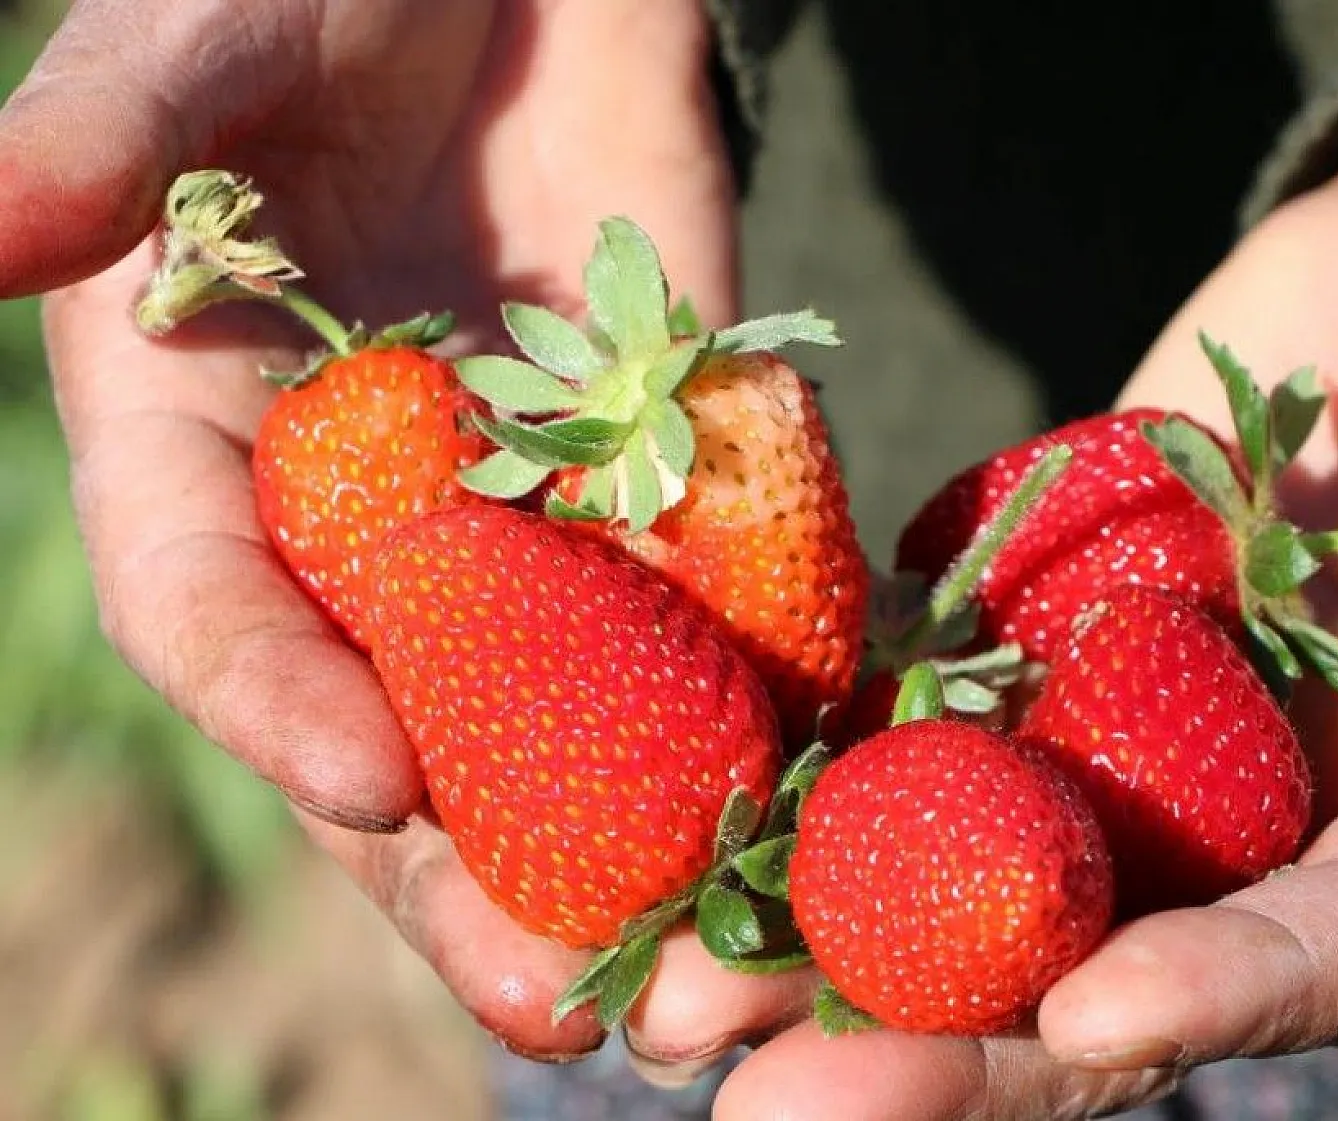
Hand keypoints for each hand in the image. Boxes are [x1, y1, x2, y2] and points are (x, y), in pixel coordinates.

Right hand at [20, 0, 749, 1060]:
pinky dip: (776, 729)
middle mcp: (366, 533)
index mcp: (210, 452)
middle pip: (412, 743)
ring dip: (649, 868)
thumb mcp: (210, 40)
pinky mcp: (670, 497)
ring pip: (576, 736)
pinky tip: (837, 828)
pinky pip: (721, 629)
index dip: (278, 707)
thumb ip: (113, 138)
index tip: (368, 785)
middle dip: (478, 885)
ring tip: (727, 986)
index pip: (220, 616)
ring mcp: (529, 531)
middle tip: (565, 1015)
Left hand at [642, 80, 1337, 1117]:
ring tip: (673, 996)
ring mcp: (1138, 730)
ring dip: (826, 939)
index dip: (1221, 995)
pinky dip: (813, 764)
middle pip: (1104, 960)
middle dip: (949, 1044)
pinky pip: (919, 712)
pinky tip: (669, 804)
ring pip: (971, 868)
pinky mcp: (1039, 635)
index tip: (1084, 1024)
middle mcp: (1267, 809)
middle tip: (773, 1103)